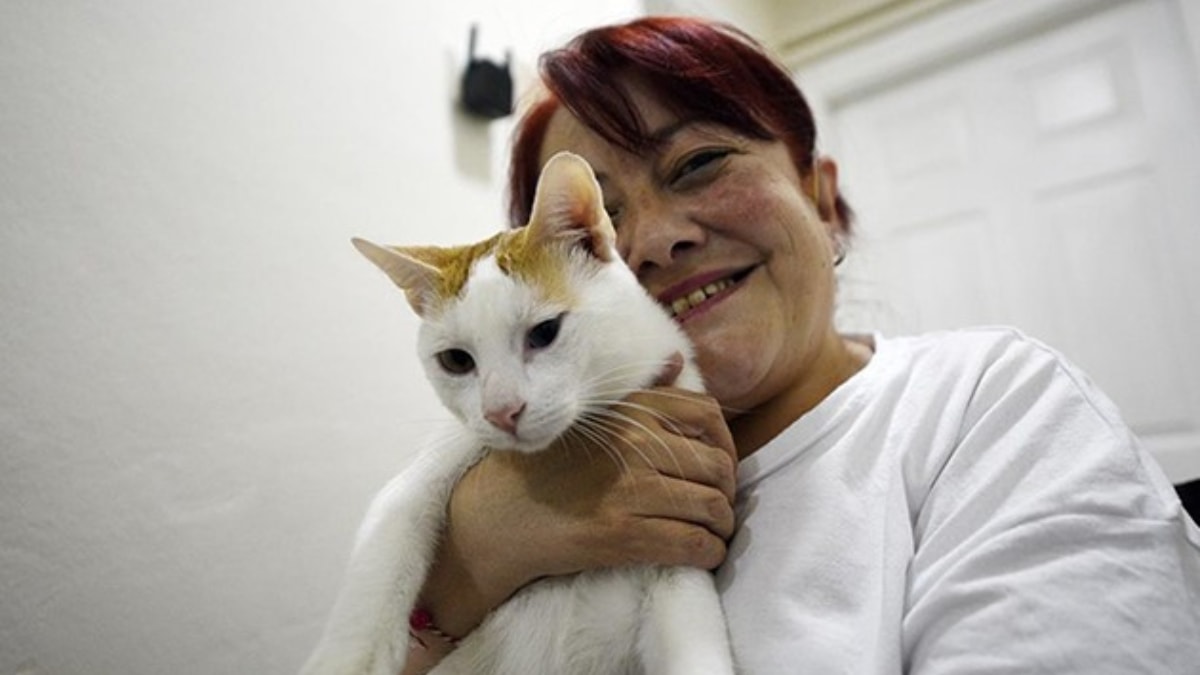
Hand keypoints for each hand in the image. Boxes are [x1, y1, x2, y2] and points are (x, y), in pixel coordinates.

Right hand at [417, 360, 737, 638]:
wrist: (498, 517)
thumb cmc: (542, 469)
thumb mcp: (588, 418)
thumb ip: (639, 394)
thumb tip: (676, 363)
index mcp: (630, 412)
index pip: (707, 416)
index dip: (726, 444)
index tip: (721, 466)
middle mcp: (636, 445)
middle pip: (718, 467)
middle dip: (728, 492)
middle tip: (720, 508)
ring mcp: (631, 490)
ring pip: (712, 508)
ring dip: (723, 528)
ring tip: (715, 534)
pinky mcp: (624, 535)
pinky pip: (692, 545)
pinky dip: (708, 554)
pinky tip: (702, 555)